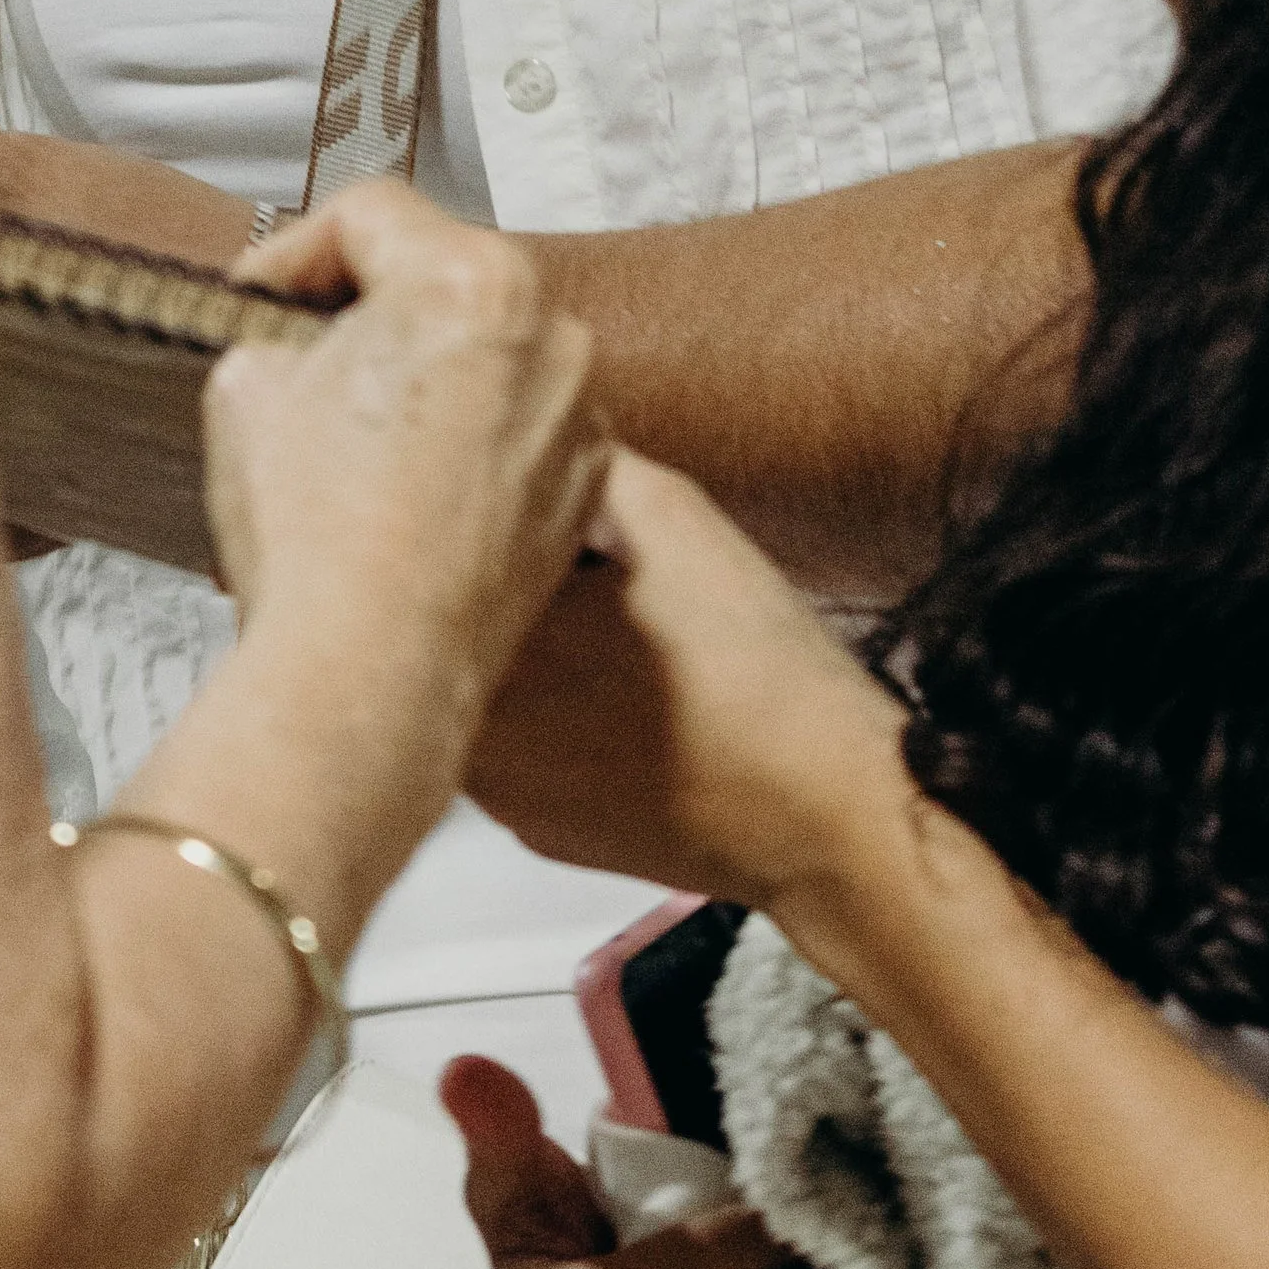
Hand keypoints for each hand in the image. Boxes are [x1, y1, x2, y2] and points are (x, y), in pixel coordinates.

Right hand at [203, 182, 607, 724]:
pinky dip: (468, 444)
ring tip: (353, 438)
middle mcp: (552, 334)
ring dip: (426, 377)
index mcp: (472, 281)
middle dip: (368, 310)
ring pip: (487, 358)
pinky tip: (405, 493)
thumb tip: (299, 351)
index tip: (258, 296)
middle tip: (301, 356)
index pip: (368, 214)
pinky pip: (518, 432)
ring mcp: (580, 415)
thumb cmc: (317, 533)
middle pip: (443, 279)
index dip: (291, 252)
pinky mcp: (587, 492)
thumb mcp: (248, 386)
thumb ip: (284, 337)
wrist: (373, 673)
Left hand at [467, 450, 904, 910]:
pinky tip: (620, 700)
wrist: (826, 808)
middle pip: (459, 631)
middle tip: (586, 567)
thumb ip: (580, 462)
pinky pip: (523, 753)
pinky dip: (555, 719)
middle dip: (506, 587)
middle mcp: (475, 739)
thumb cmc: (754, 665)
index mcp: (488, 651)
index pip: (442, 560)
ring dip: (528, 654)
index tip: (540, 513)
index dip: (486, 520)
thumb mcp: (670, 515)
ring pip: (489, 691)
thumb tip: (531, 432)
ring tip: (613, 632)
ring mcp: (508, 802)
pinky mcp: (545, 837)